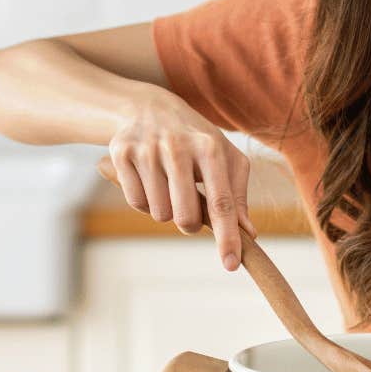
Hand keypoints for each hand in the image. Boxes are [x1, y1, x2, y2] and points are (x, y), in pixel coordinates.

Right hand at [104, 92, 255, 270]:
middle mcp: (178, 146)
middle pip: (186, 217)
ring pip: (159, 214)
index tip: (231, 264)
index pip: (222, 203)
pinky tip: (148, 178)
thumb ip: (237, 194)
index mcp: (210, 147)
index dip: (227, 237)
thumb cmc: (194, 138)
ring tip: (167, 184)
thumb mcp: (224, 155)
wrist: (147, 107)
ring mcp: (147, 149)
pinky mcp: (121, 154)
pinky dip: (144, 200)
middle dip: (190, 224)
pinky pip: (135, 202)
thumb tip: (249, 233)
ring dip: (165, 210)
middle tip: (189, 209)